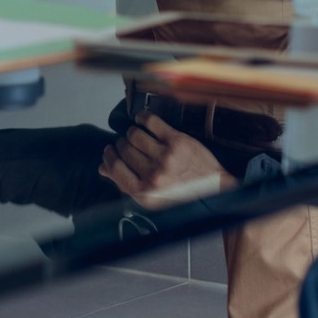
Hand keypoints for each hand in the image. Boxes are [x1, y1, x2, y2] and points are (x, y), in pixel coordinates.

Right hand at [97, 115, 235, 209]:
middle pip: (123, 148)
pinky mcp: (177, 141)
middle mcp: (153, 176)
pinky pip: (150, 121)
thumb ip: (126, 184)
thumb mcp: (152, 200)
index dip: (109, 157)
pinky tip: (143, 120)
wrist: (215, 192)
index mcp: (144, 193)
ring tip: (138, 135)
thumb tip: (102, 168)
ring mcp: (165, 157)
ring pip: (134, 134)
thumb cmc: (182, 196)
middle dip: (122, 145)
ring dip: (133, 132)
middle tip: (128, 145)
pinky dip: (143, 118)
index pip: (113, 167)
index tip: (110, 151)